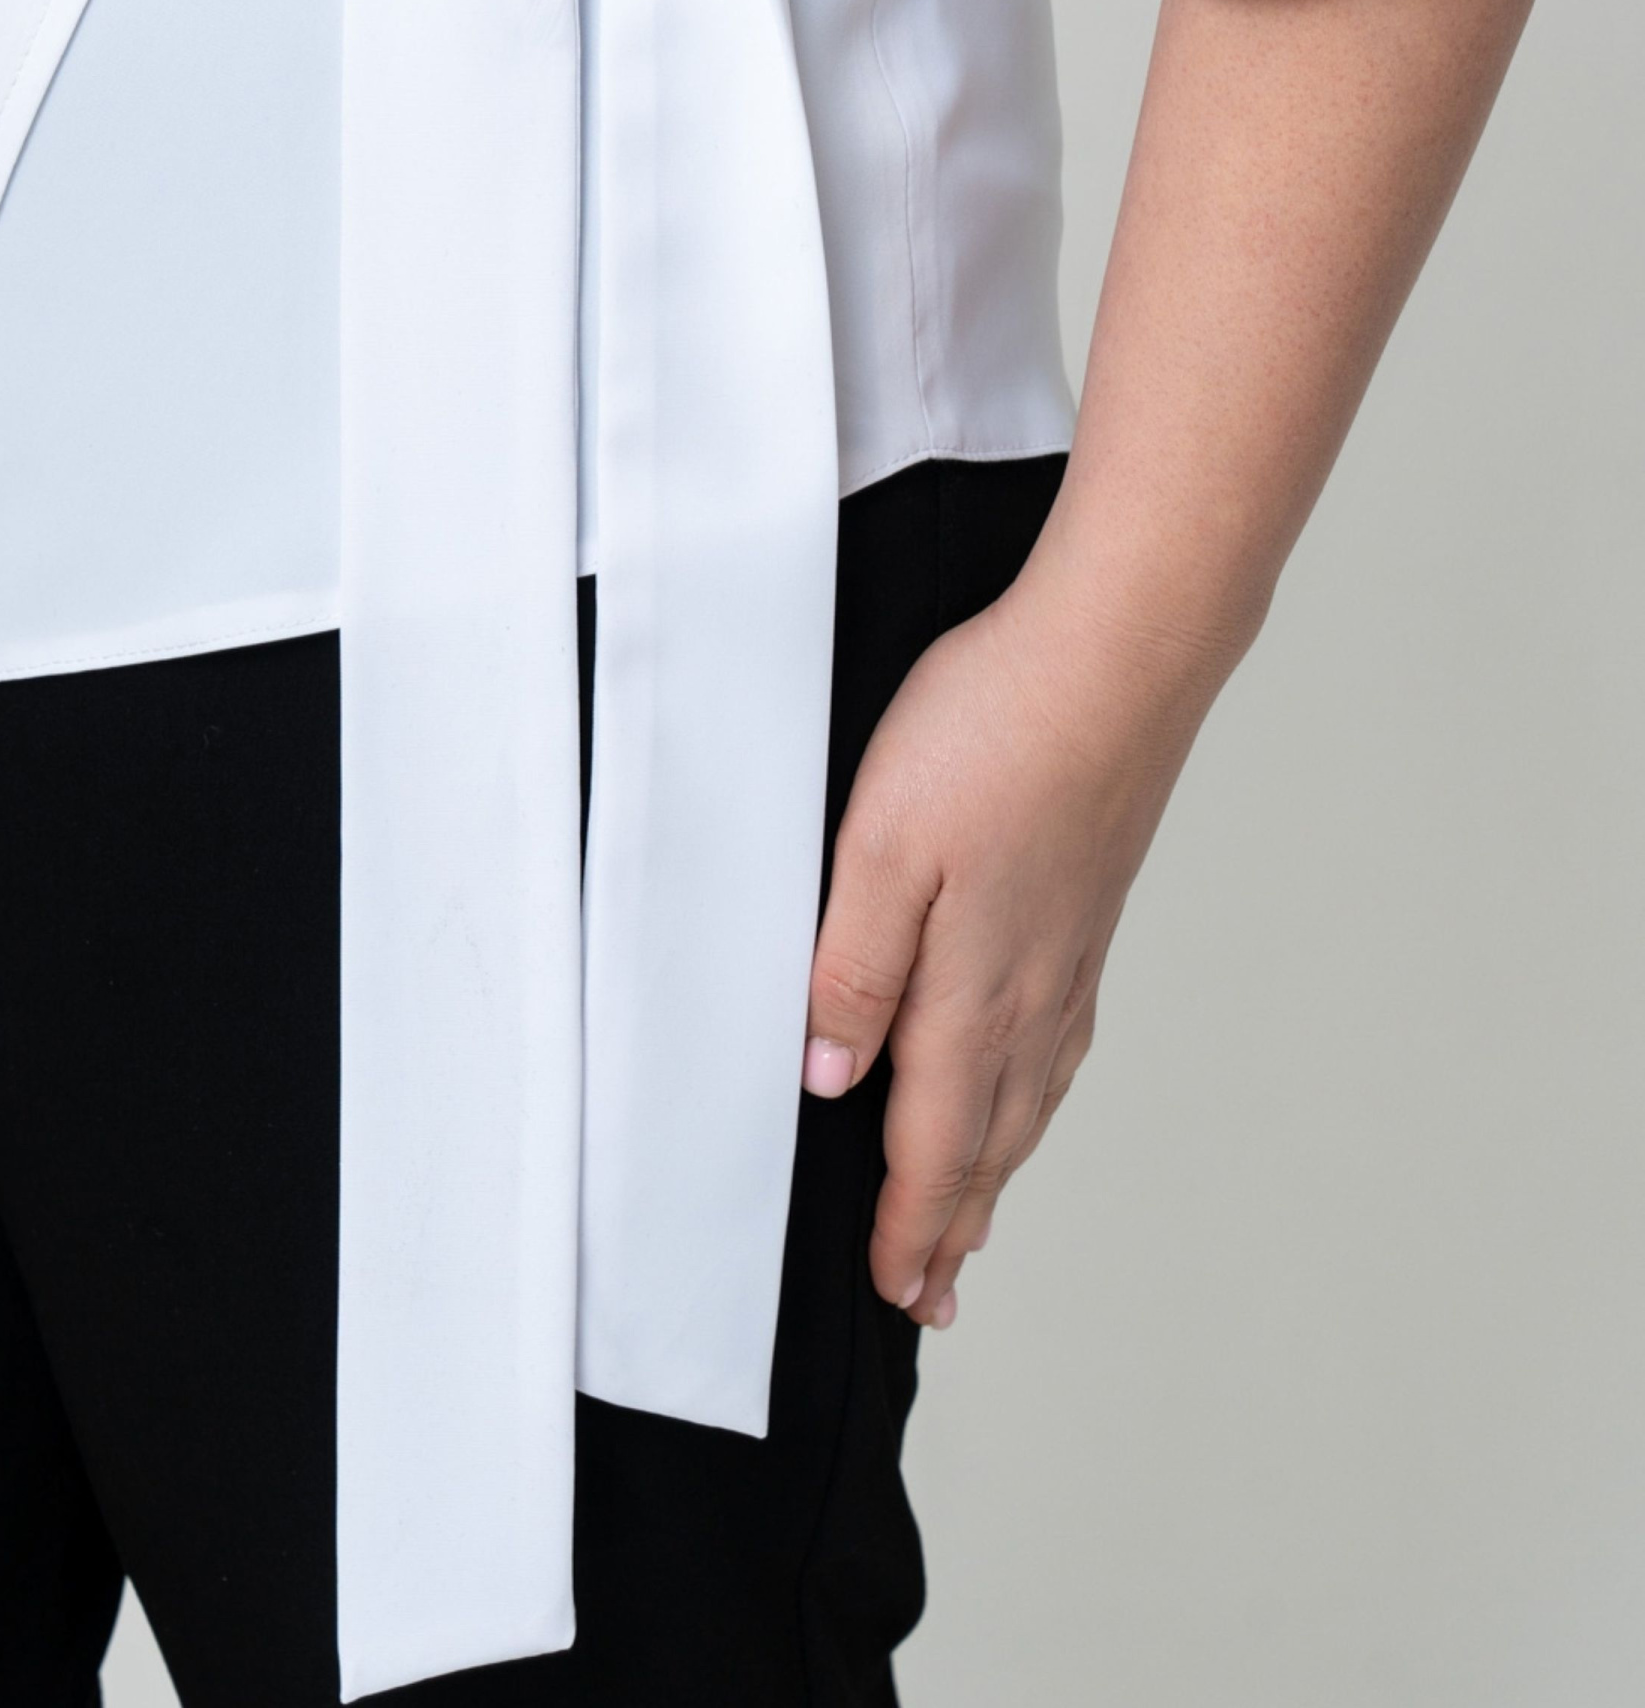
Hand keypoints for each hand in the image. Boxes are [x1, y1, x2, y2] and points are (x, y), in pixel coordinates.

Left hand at [802, 570, 1211, 1327]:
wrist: (1119, 654)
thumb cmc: (996, 731)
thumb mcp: (880, 847)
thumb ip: (852, 970)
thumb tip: (830, 1080)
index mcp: (972, 990)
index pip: (932, 1143)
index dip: (905, 1225)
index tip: (889, 1288)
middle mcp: (1033, 988)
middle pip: (989, 1139)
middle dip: (954, 1224)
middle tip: (930, 1295)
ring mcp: (1072, 949)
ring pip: (1031, 1095)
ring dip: (998, 1169)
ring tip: (976, 1220)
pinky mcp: (1090, 905)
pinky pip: (1061, 1038)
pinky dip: (1037, 1095)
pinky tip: (1034, 1083)